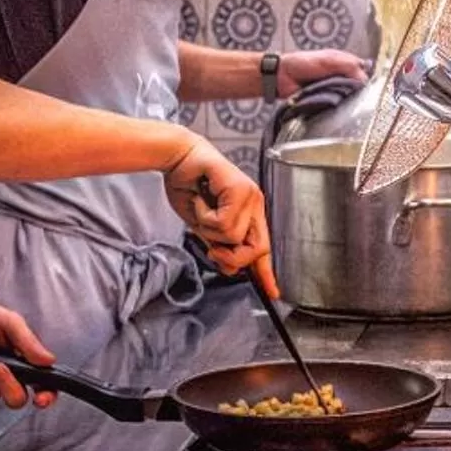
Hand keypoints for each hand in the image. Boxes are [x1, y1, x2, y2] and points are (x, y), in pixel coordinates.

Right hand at [167, 141, 271, 288]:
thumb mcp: (202, 227)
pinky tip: (201, 199)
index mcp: (248, 214)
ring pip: (235, 237)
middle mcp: (254, 205)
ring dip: (209, 230)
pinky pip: (224, 223)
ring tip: (202, 208)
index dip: (266, 272)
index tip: (273, 292)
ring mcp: (250, 196)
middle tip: (212, 247)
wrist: (177, 158)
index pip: (262, 248)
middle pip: (258, 248)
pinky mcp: (240, 189)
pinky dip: (205, 216)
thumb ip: (218, 246)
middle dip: (232, 256)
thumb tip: (230, 268)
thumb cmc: (188, 186)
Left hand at [276, 47, 367, 96]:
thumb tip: (363, 79)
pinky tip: (335, 104)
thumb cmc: (302, 63)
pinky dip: (336, 105)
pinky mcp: (325, 100)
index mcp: (342, 62)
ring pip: (347, 96)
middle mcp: (339, 76)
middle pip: (356, 86)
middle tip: (352, 93)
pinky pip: (336, 105)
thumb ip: (347, 66)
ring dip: (345, 98)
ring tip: (342, 98)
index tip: (363, 84)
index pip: (361, 70)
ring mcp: (332, 89)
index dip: (363, 77)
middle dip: (355, 90)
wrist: (282, 76)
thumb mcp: (328, 60)